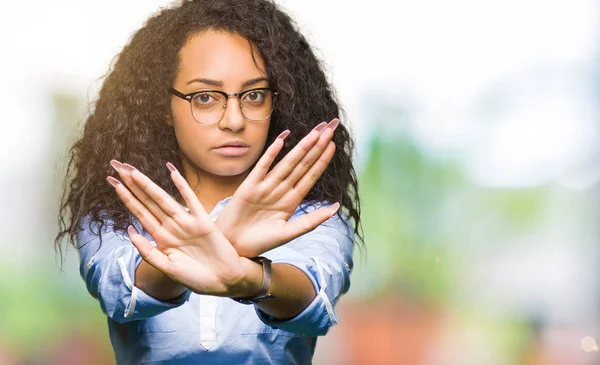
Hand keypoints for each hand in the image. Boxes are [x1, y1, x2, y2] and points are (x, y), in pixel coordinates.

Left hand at [107, 161, 258, 296]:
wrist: (223, 281)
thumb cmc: (196, 277)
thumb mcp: (167, 267)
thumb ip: (148, 251)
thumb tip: (130, 230)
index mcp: (162, 238)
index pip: (141, 213)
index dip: (127, 198)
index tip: (114, 184)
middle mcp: (172, 227)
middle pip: (148, 202)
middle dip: (133, 186)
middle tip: (118, 168)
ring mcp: (187, 223)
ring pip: (164, 200)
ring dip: (149, 186)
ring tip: (134, 172)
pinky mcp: (203, 222)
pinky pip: (191, 201)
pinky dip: (183, 187)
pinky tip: (173, 173)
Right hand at [216, 118, 340, 257]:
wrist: (233, 247)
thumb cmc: (259, 241)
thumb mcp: (288, 233)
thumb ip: (311, 221)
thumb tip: (336, 207)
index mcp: (291, 200)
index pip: (310, 175)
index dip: (322, 160)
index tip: (333, 144)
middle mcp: (280, 190)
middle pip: (302, 164)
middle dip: (316, 146)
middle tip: (330, 128)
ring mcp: (265, 186)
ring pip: (287, 163)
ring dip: (301, 147)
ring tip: (315, 132)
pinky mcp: (249, 186)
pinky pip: (262, 166)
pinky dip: (272, 154)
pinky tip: (282, 140)